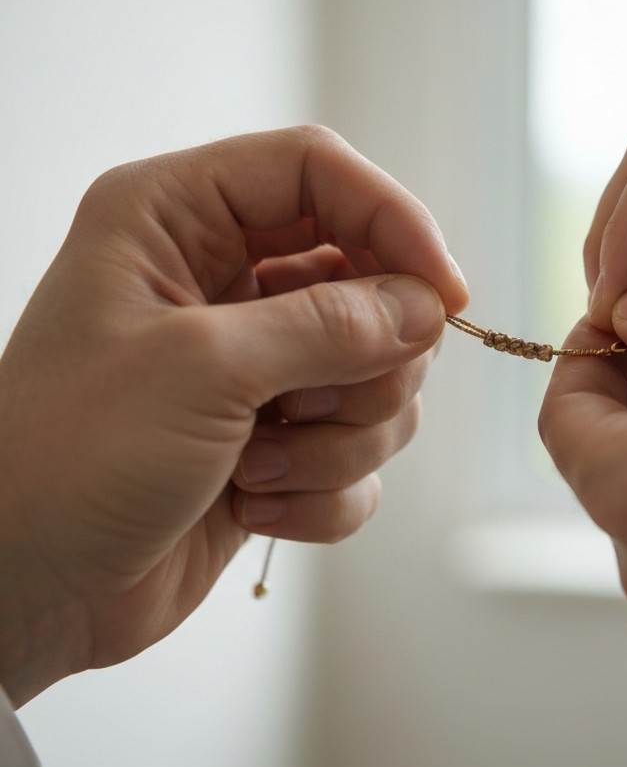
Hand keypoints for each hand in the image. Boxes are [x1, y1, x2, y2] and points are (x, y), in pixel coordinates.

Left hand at [0, 125, 468, 705]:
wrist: (19, 594)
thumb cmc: (65, 460)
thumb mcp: (199, 370)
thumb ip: (328, 324)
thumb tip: (426, 309)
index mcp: (178, 218)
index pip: (319, 173)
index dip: (394, 220)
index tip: (444, 294)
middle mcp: (223, 279)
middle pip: (369, 278)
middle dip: (365, 361)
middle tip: (315, 406)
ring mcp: (255, 362)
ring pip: (377, 373)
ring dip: (340, 437)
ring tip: (261, 468)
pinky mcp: (278, 437)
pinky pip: (358, 450)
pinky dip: (325, 489)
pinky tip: (256, 508)